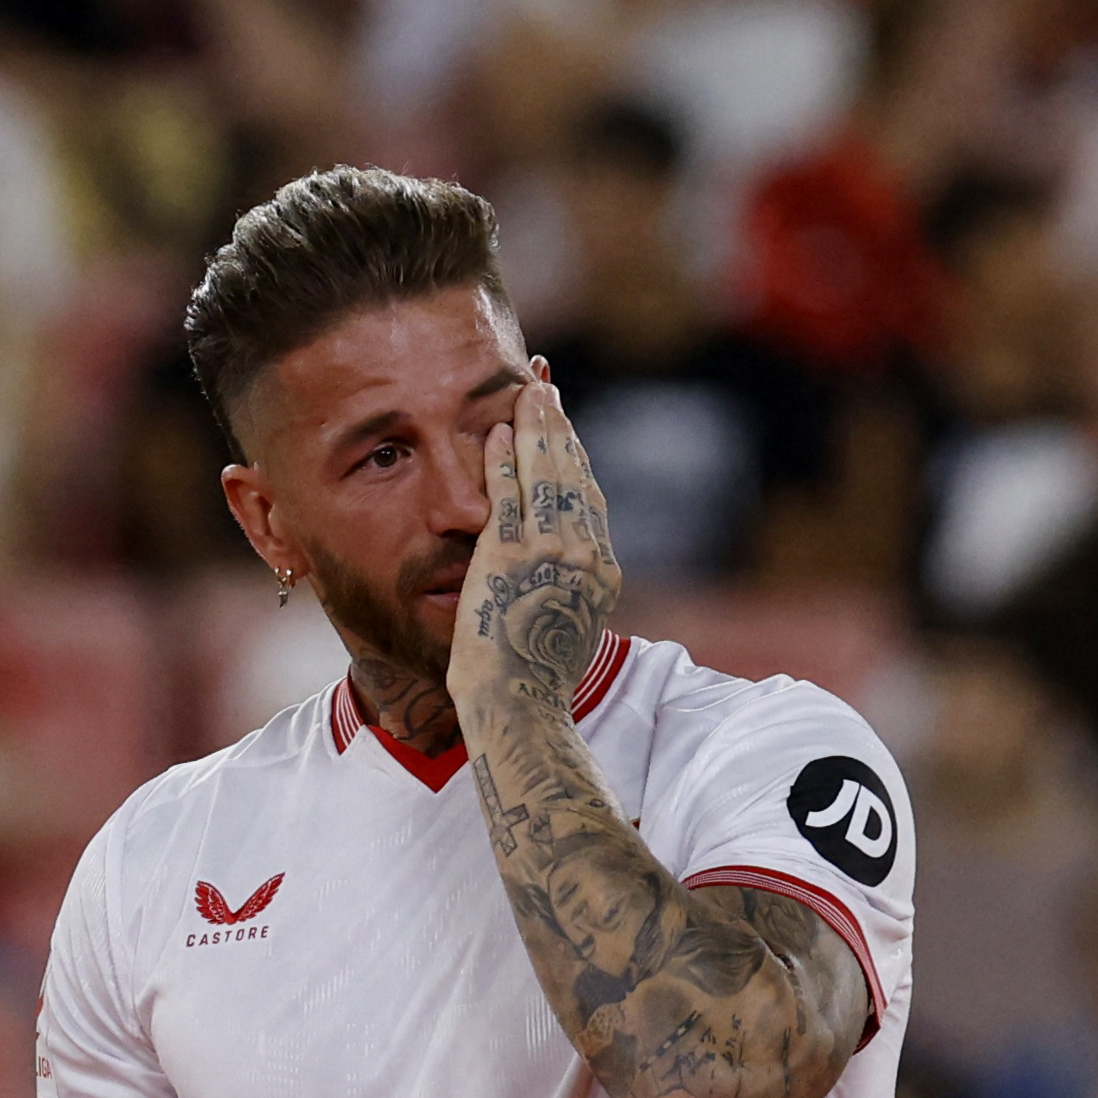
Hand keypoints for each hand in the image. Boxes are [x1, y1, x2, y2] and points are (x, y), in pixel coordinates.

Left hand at [460, 363, 618, 727]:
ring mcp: (548, 555)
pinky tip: (495, 432)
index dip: (576, 454)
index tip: (565, 424)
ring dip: (534, 428)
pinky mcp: (509, 559)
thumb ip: (570, 592)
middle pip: (572, 473)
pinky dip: (502, 460)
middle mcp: (584, 556)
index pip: (589, 496)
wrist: (522, 711)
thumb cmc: (536, 684)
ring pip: (544, 475)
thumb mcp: (568, 630)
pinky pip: (507, 496)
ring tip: (525, 393)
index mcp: (601, 572)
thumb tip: (566, 576)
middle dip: (558, 424)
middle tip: (545, 386)